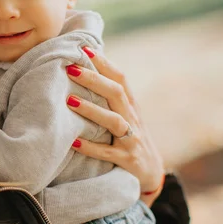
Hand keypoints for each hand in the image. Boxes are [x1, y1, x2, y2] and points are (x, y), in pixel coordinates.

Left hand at [66, 47, 164, 205]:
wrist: (152, 175)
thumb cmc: (130, 139)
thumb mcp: (125, 116)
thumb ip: (110, 97)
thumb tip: (88, 71)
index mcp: (131, 106)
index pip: (120, 78)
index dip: (104, 63)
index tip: (85, 49)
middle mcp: (133, 119)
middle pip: (116, 94)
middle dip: (94, 80)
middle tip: (71, 68)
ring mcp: (131, 140)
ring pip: (114, 121)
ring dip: (92, 110)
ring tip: (70, 101)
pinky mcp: (126, 160)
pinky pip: (107, 152)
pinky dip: (90, 147)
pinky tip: (73, 141)